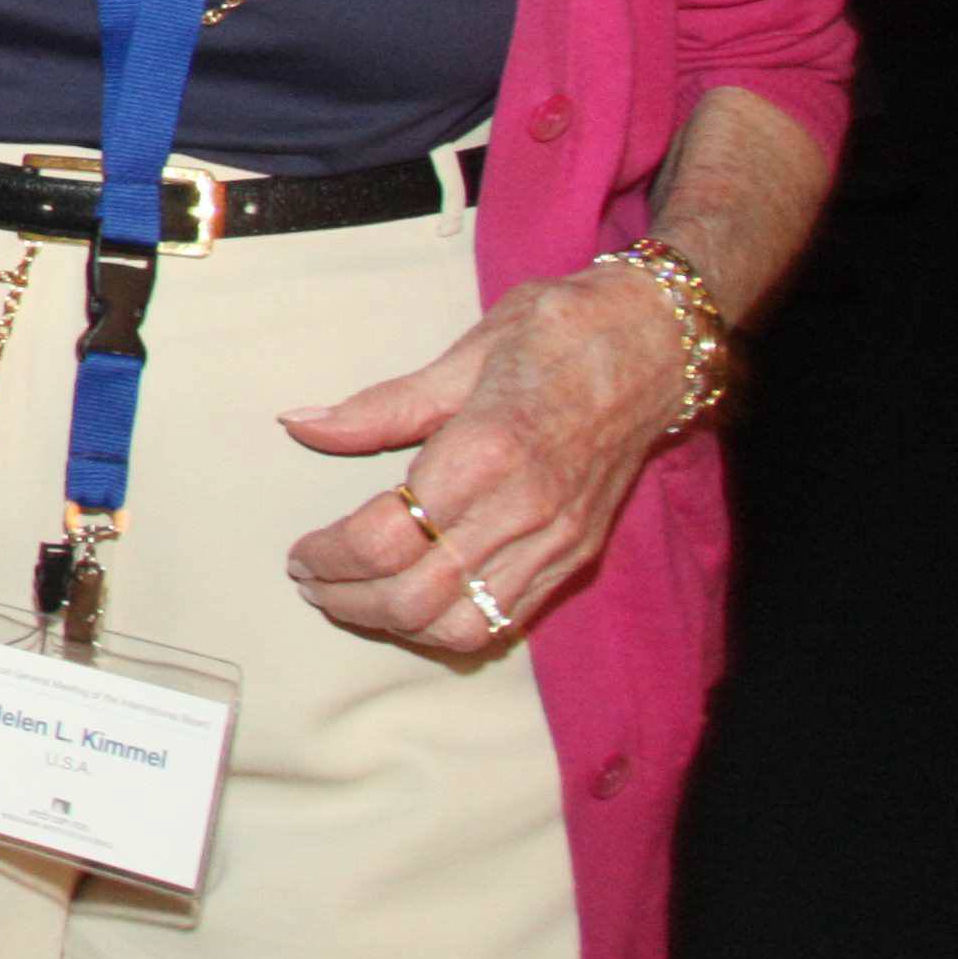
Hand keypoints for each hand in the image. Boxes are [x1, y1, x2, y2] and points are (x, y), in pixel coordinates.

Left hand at [279, 268, 697, 655]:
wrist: (658, 343)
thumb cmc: (559, 332)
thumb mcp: (465, 354)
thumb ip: (381, 405)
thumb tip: (301, 424)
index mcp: (486, 450)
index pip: (384, 538)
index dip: (329, 556)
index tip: (299, 553)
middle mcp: (524, 508)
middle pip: (414, 596)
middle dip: (348, 600)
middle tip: (311, 581)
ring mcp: (556, 539)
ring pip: (461, 625)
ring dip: (395, 624)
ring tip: (354, 598)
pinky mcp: (578, 554)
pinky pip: (507, 621)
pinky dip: (449, 626)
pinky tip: (415, 602)